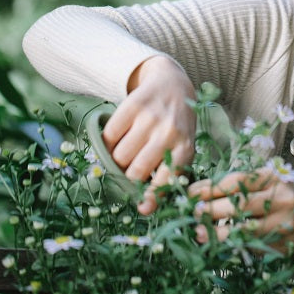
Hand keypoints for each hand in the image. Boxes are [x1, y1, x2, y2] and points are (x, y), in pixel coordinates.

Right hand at [102, 55, 196, 214]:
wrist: (173, 84)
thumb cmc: (177, 125)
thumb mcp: (182, 146)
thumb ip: (168, 173)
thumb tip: (145, 208)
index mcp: (185, 147)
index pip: (167, 180)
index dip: (153, 197)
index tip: (143, 208)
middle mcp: (170, 132)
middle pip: (136, 171)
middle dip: (128, 178)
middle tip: (128, 172)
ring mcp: (151, 117)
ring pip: (119, 155)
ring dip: (116, 160)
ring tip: (124, 153)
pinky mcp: (133, 104)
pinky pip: (109, 135)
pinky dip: (108, 141)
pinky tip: (118, 138)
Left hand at [188, 169, 293, 265]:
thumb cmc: (290, 199)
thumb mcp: (272, 183)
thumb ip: (245, 186)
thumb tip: (203, 193)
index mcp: (274, 178)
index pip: (237, 181)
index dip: (210, 187)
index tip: (190, 192)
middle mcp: (281, 198)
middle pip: (239, 204)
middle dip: (210, 209)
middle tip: (191, 212)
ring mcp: (282, 224)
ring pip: (243, 229)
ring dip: (217, 232)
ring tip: (197, 233)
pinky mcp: (281, 244)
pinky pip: (251, 245)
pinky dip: (231, 244)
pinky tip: (217, 244)